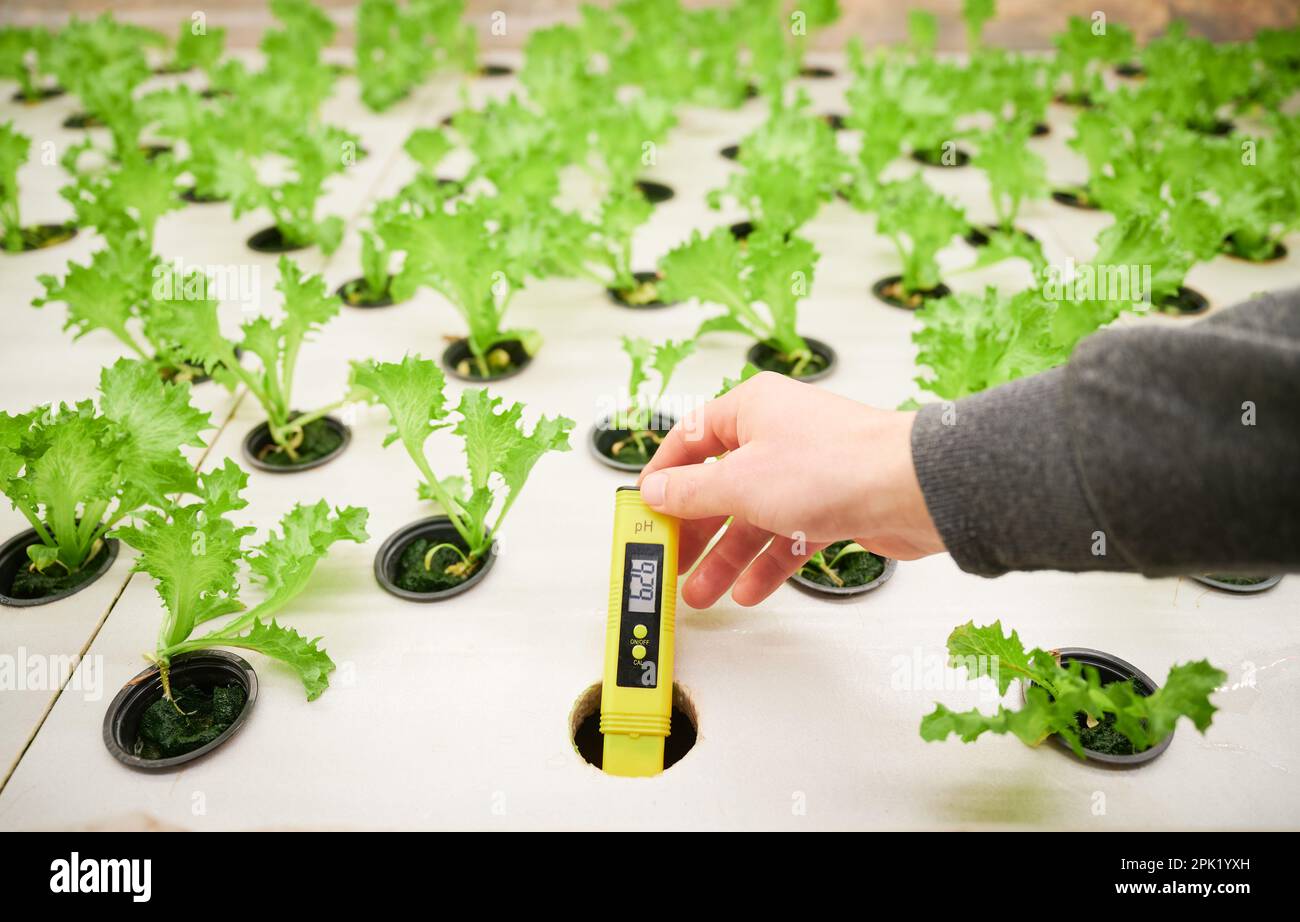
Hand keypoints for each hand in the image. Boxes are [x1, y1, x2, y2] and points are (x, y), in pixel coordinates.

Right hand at [637, 372, 943, 607]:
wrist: (913, 489)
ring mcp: (807, 471)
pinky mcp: (833, 504)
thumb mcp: (740, 482)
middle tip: (671, 561)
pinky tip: (749, 591)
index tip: (646, 509)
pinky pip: (788, 536)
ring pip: (754, 517)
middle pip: (721, 484)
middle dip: (695, 529)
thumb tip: (655, 491)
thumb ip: (692, 491)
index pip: (691, 437)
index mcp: (750, 409)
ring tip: (702, 594)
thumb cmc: (832, 466)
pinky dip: (767, 564)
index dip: (665, 474)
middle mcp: (778, 434)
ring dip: (727, 556)